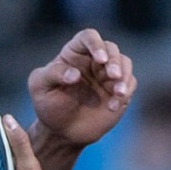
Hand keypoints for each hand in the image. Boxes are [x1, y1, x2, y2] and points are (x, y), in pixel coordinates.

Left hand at [27, 29, 134, 157]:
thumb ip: (53, 74)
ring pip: (125, 63)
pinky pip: (130, 83)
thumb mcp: (40, 87)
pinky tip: (113, 107)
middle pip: (111, 48)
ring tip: (119, 93)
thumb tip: (75, 74)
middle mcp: (93, 60)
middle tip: (113, 75)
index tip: (100, 59)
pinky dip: (126, 92)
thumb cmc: (48, 105)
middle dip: (114, 61)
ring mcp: (107, 75)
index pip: (88, 37)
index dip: (96, 44)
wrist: (62, 131)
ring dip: (124, 75)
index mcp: (74, 53)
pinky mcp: (118, 90)